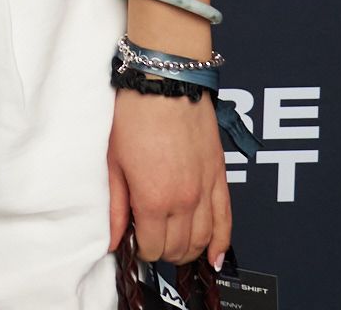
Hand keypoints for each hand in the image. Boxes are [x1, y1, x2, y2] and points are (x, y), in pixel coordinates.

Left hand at [106, 89, 229, 271]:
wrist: (166, 83)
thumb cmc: (135, 115)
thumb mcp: (114, 162)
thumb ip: (116, 206)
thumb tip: (113, 239)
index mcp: (154, 199)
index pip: (152, 247)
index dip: (140, 249)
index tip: (133, 239)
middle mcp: (185, 200)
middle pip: (178, 248)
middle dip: (162, 251)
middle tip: (150, 239)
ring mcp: (206, 190)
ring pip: (202, 240)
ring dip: (188, 251)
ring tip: (174, 247)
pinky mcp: (220, 177)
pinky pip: (227, 220)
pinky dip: (222, 243)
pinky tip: (215, 257)